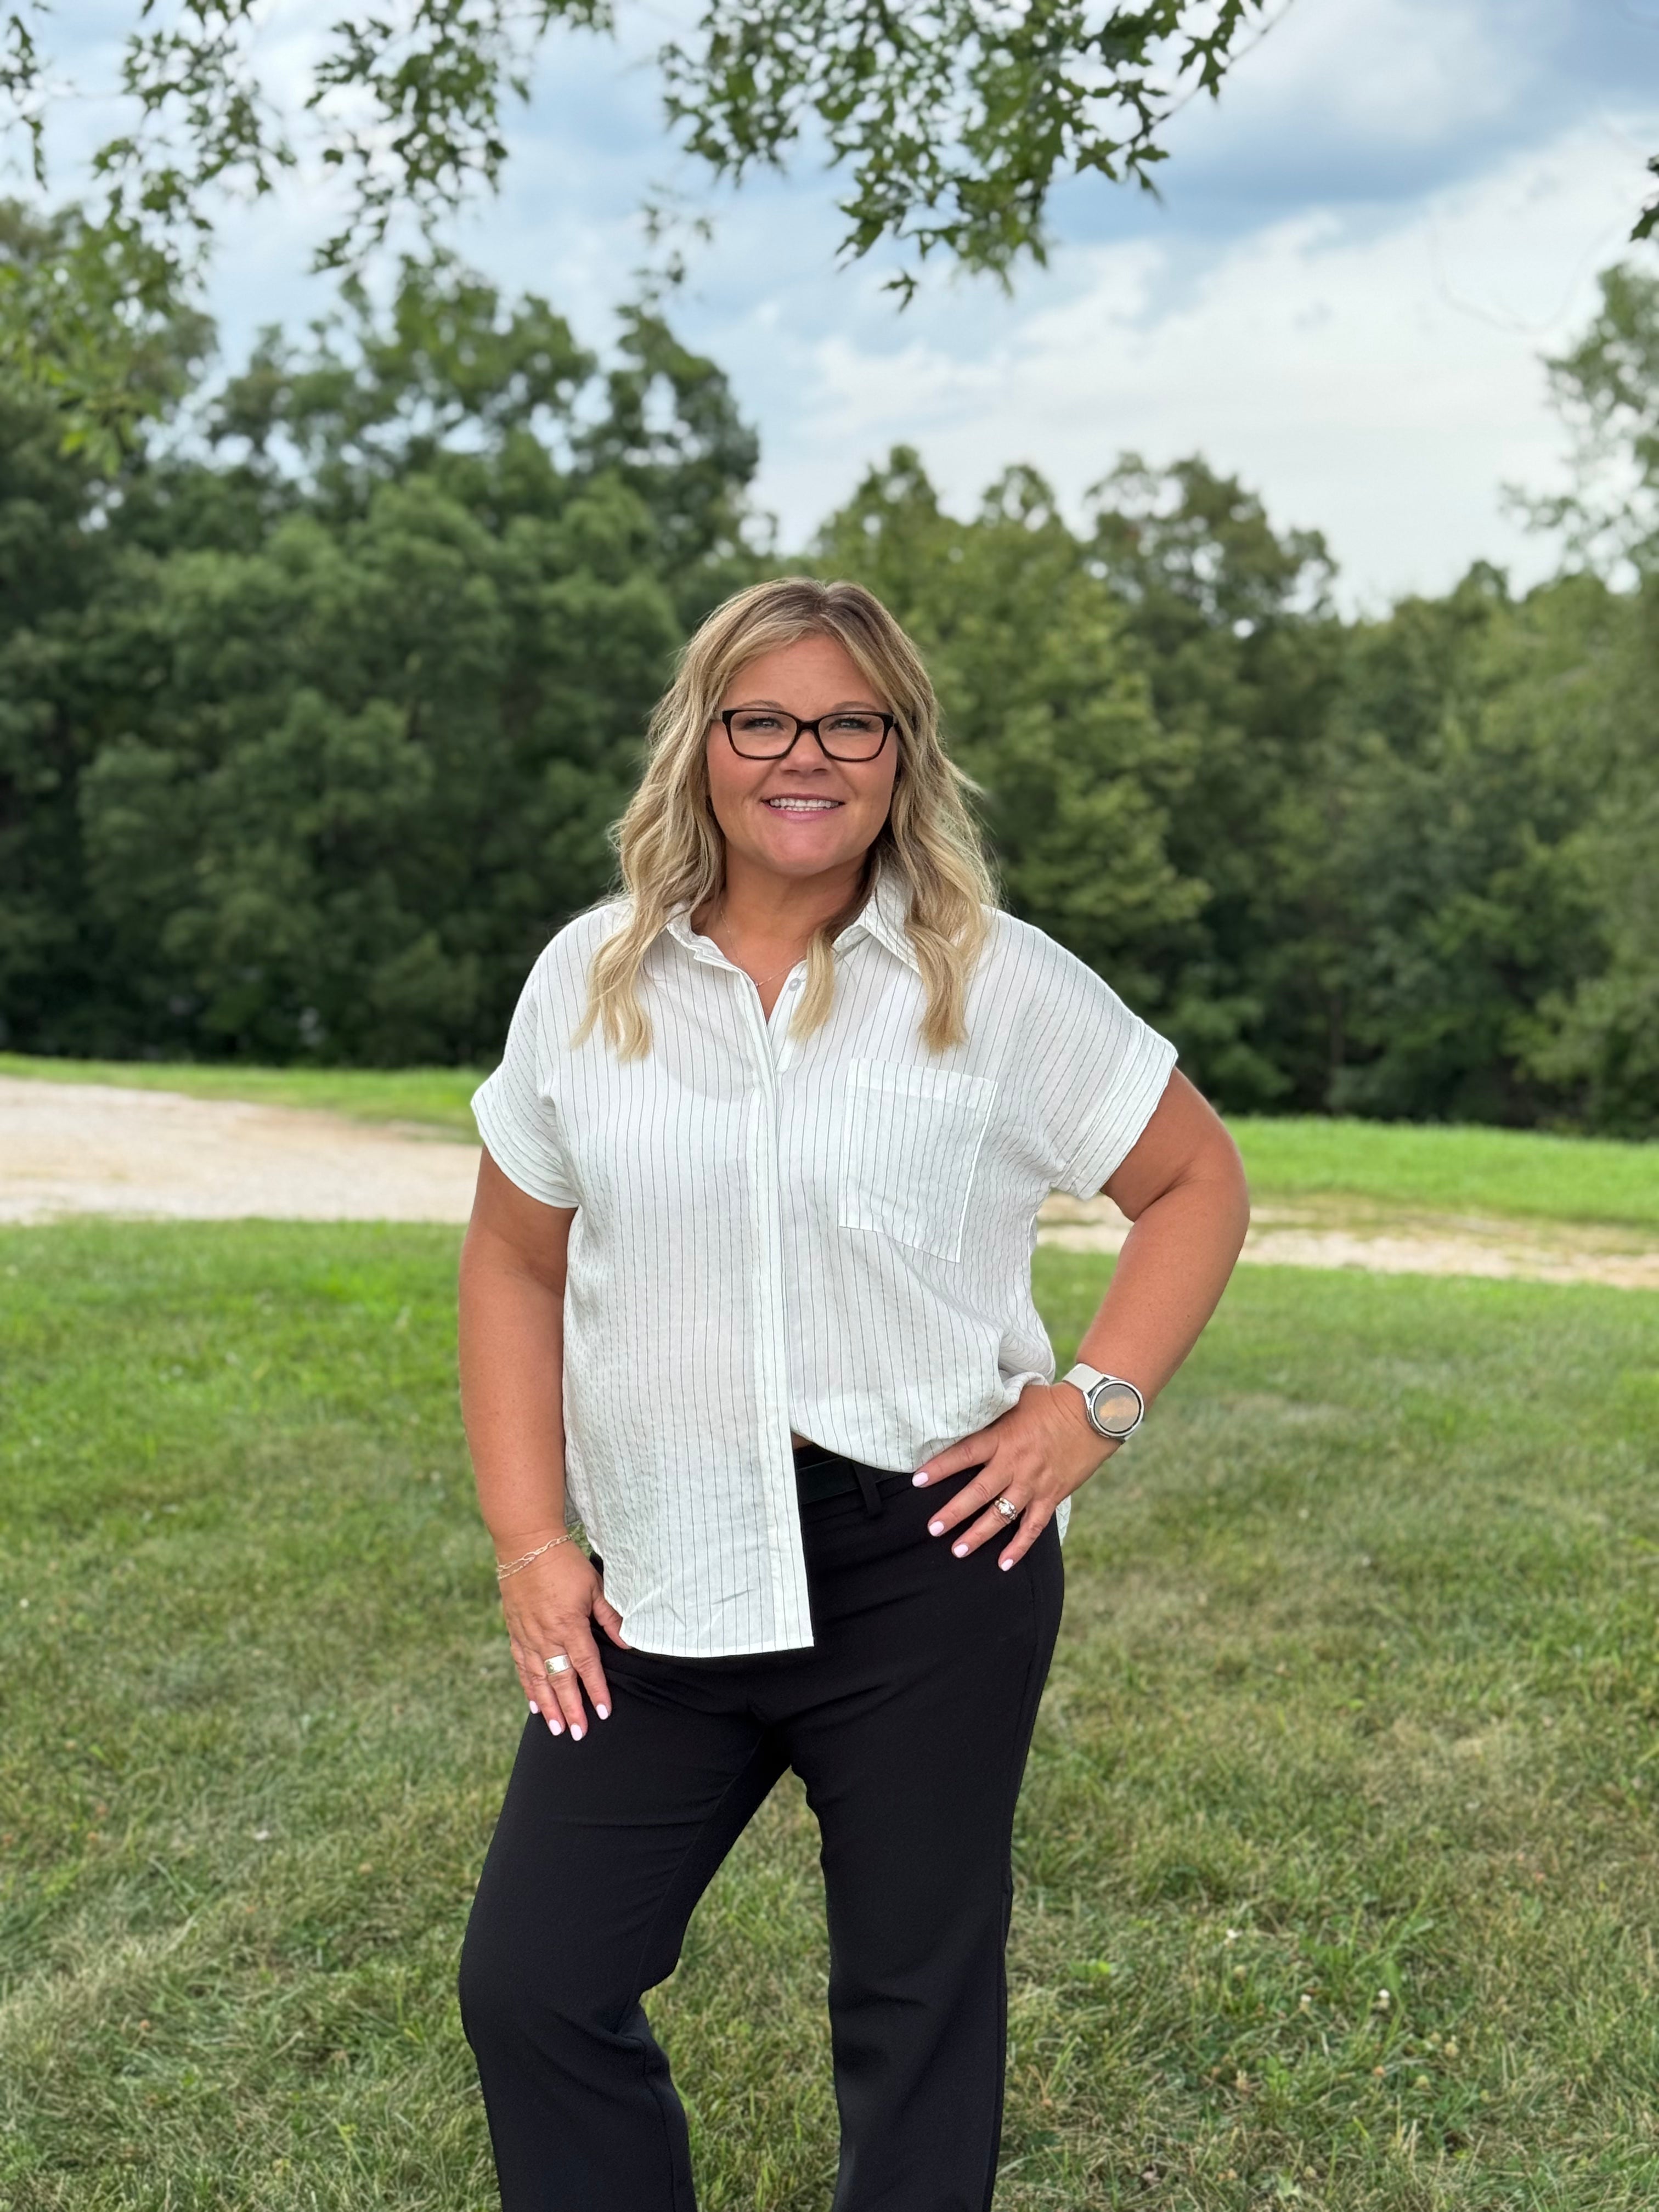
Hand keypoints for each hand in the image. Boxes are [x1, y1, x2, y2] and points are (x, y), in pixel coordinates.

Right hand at [499, 1538, 629, 1739]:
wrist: (526, 1544)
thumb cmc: (564, 1563)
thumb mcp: (595, 1585)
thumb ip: (610, 1617)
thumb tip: (627, 1644)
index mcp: (569, 1625)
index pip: (586, 1666)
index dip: (596, 1690)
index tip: (603, 1712)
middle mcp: (546, 1635)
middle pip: (560, 1679)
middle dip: (571, 1709)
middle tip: (579, 1734)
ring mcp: (527, 1635)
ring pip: (538, 1678)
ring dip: (548, 1705)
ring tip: (556, 1728)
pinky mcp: (515, 1630)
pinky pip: (520, 1665)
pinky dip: (527, 1686)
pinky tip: (534, 1703)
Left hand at [913, 1380, 1117, 1568]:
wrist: (1094, 1413)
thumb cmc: (1050, 1402)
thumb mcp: (1016, 1399)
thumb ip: (991, 1409)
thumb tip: (965, 1406)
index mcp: (1003, 1437)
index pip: (964, 1454)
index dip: (940, 1467)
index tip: (917, 1481)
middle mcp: (1015, 1463)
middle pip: (978, 1492)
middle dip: (953, 1512)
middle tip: (932, 1529)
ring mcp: (1034, 1483)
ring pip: (1001, 1515)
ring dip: (978, 1535)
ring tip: (957, 1550)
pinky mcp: (1052, 1495)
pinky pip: (1033, 1526)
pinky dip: (1019, 1546)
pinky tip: (1004, 1563)